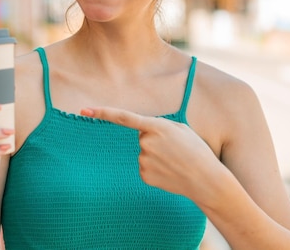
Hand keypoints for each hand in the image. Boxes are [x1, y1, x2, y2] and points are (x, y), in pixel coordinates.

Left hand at [80, 106, 219, 198]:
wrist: (206, 179)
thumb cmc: (196, 150)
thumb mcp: (181, 129)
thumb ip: (158, 126)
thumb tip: (141, 134)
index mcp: (157, 127)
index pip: (124, 117)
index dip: (103, 113)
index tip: (84, 110)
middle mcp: (146, 143)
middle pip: (141, 136)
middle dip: (154, 139)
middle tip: (174, 148)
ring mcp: (144, 161)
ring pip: (144, 152)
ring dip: (156, 155)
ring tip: (175, 160)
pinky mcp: (144, 175)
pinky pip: (145, 166)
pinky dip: (156, 168)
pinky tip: (169, 171)